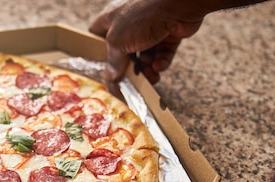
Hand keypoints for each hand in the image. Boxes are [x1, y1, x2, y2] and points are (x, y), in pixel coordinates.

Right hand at [89, 0, 207, 83]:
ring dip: (146, 70)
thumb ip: (113, 61)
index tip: (102, 68)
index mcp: (112, 19)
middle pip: (123, 52)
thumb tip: (111, 77)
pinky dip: (160, 63)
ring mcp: (149, 30)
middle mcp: (129, 24)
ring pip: (144, 57)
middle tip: (129, 82)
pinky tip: (158, 66)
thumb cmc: (142, 16)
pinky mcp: (167, 36)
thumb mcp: (118, 40)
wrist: (177, 5)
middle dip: (127, 68)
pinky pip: (161, 55)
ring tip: (149, 76)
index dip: (98, 52)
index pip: (97, 36)